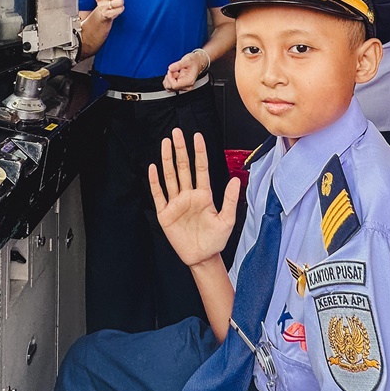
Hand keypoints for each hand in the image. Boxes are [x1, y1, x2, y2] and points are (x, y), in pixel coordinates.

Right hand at [149, 129, 240, 268]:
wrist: (202, 257)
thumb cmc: (215, 240)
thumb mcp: (227, 221)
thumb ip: (230, 200)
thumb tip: (236, 180)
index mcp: (204, 195)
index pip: (200, 168)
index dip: (199, 152)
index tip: (197, 136)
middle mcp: (189, 195)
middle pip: (183, 168)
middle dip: (180, 150)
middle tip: (177, 133)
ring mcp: (176, 203)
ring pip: (170, 177)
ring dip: (167, 160)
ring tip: (165, 143)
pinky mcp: (165, 213)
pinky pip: (159, 194)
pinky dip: (155, 181)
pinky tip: (153, 168)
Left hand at [163, 49, 208, 90]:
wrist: (198, 62)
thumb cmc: (194, 61)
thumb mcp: (186, 60)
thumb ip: (178, 64)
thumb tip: (170, 68)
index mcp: (189, 81)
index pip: (174, 85)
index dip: (170, 77)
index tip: (170, 70)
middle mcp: (187, 86)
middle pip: (171, 87)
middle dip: (169, 78)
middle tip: (173, 70)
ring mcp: (184, 87)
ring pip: (170, 88)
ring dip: (169, 79)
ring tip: (174, 72)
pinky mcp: (181, 86)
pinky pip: (171, 86)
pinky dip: (170, 80)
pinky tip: (174, 74)